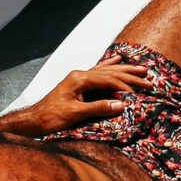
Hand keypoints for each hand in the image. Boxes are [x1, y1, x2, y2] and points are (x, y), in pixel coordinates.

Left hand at [30, 55, 152, 133]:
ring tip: (140, 68)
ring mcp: (79, 77)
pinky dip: (109, 66)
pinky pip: (98, 72)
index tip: (140, 91)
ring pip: (106, 70)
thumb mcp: (76, 114)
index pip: (108, 79)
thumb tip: (122, 105)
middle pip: (110, 72)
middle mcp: (80, 74)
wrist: (33, 121)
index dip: (125, 85)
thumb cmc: (51, 118)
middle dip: (130, 75)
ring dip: (124, 70)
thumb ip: (99, 108)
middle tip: (147, 77)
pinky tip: (117, 59)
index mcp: (80, 79)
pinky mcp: (78, 83)